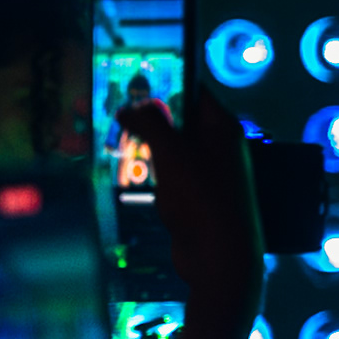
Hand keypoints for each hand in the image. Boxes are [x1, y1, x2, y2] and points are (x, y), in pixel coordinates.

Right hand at [116, 83, 262, 331]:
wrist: (219, 258)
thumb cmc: (202, 200)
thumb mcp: (172, 154)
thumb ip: (150, 124)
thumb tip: (129, 107)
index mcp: (224, 129)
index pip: (195, 93)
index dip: (166, 83)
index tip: (132, 79)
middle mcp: (222, 148)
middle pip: (182, 121)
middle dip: (150, 118)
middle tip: (114, 110)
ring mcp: (212, 174)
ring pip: (174, 151)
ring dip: (150, 148)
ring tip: (119, 140)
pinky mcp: (200, 199)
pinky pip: (174, 177)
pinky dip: (157, 176)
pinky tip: (138, 177)